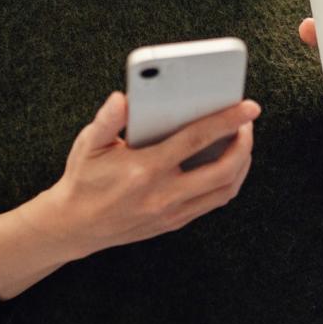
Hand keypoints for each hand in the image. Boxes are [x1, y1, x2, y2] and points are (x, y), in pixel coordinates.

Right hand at [19, 93, 259, 260]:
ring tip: (242, 140)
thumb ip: (107, 120)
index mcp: (144, 169)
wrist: (73, 226)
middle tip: (247, 123)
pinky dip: (229, 181)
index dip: (227, 121)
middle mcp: (163, 194)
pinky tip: (229, 162)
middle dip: (244, 144)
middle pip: (223, 170)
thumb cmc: (83, 179)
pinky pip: (214, 202)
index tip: (249, 107)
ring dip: (242, 164)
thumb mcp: (88, 145)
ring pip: (225, 190)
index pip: (196, 140)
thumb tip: (122, 97)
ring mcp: (172, 212)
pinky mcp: (175, 223)